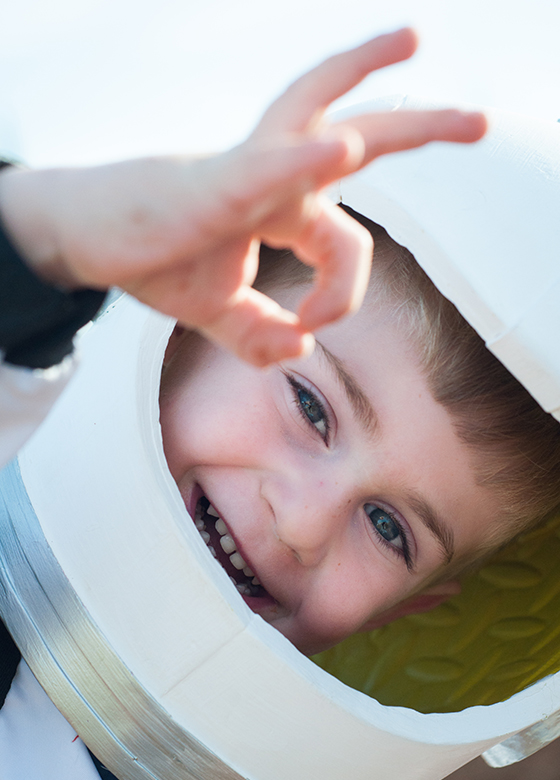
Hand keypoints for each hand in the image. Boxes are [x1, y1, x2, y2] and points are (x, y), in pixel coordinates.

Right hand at [0, 28, 485, 366]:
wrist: (86, 238)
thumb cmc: (156, 257)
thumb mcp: (218, 310)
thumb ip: (259, 331)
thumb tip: (298, 349)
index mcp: (283, 204)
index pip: (349, 245)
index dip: (345, 294)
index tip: (314, 327)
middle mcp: (273, 174)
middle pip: (357, 134)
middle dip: (419, 127)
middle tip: (476, 121)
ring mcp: (242, 172)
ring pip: (312, 114)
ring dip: (365, 77)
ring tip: (413, 39)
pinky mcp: (207, 187)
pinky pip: (262, 172)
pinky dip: (302, 162)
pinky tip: (340, 148)